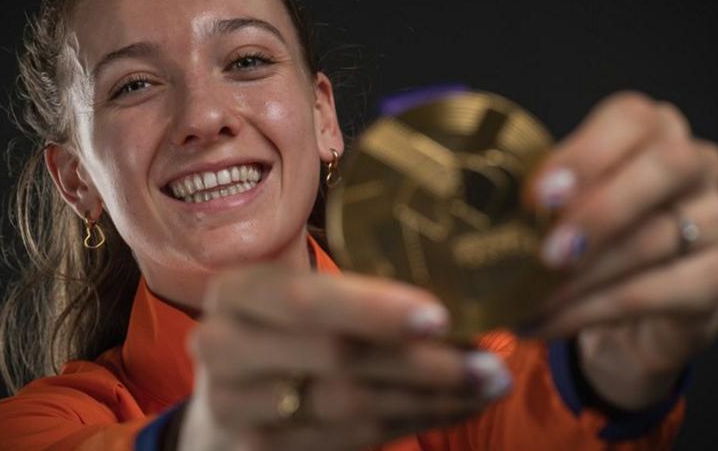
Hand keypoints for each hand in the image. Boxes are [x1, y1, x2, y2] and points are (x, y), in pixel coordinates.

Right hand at [176, 265, 512, 449]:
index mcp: (238, 292)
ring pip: (350, 407)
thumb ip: (351, 294)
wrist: (228, 394)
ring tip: (489, 384)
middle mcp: (226, 348)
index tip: (440, 317)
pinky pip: (352, 440)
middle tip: (490, 363)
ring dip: (430, 399)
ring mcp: (239, 408)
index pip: (306, 300)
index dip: (372, 310)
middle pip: (335, 359)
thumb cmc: (281, 328)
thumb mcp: (295, 296)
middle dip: (421, 364)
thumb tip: (460, 283)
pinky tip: (456, 407)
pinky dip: (412, 421)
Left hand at [523, 91, 717, 408]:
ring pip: (657, 237)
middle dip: (600, 210)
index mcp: (650, 130)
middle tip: (547, 251)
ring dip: (584, 275)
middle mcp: (693, 165)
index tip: (539, 194)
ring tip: (528, 298)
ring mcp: (715, 220)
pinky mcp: (714, 279)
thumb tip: (483, 209)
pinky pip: (663, 291)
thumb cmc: (582, 242)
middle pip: (665, 167)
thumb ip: (537, 198)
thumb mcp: (555, 208)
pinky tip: (549, 321)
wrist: (620, 314)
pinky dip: (596, 310)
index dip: (586, 154)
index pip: (631, 119)